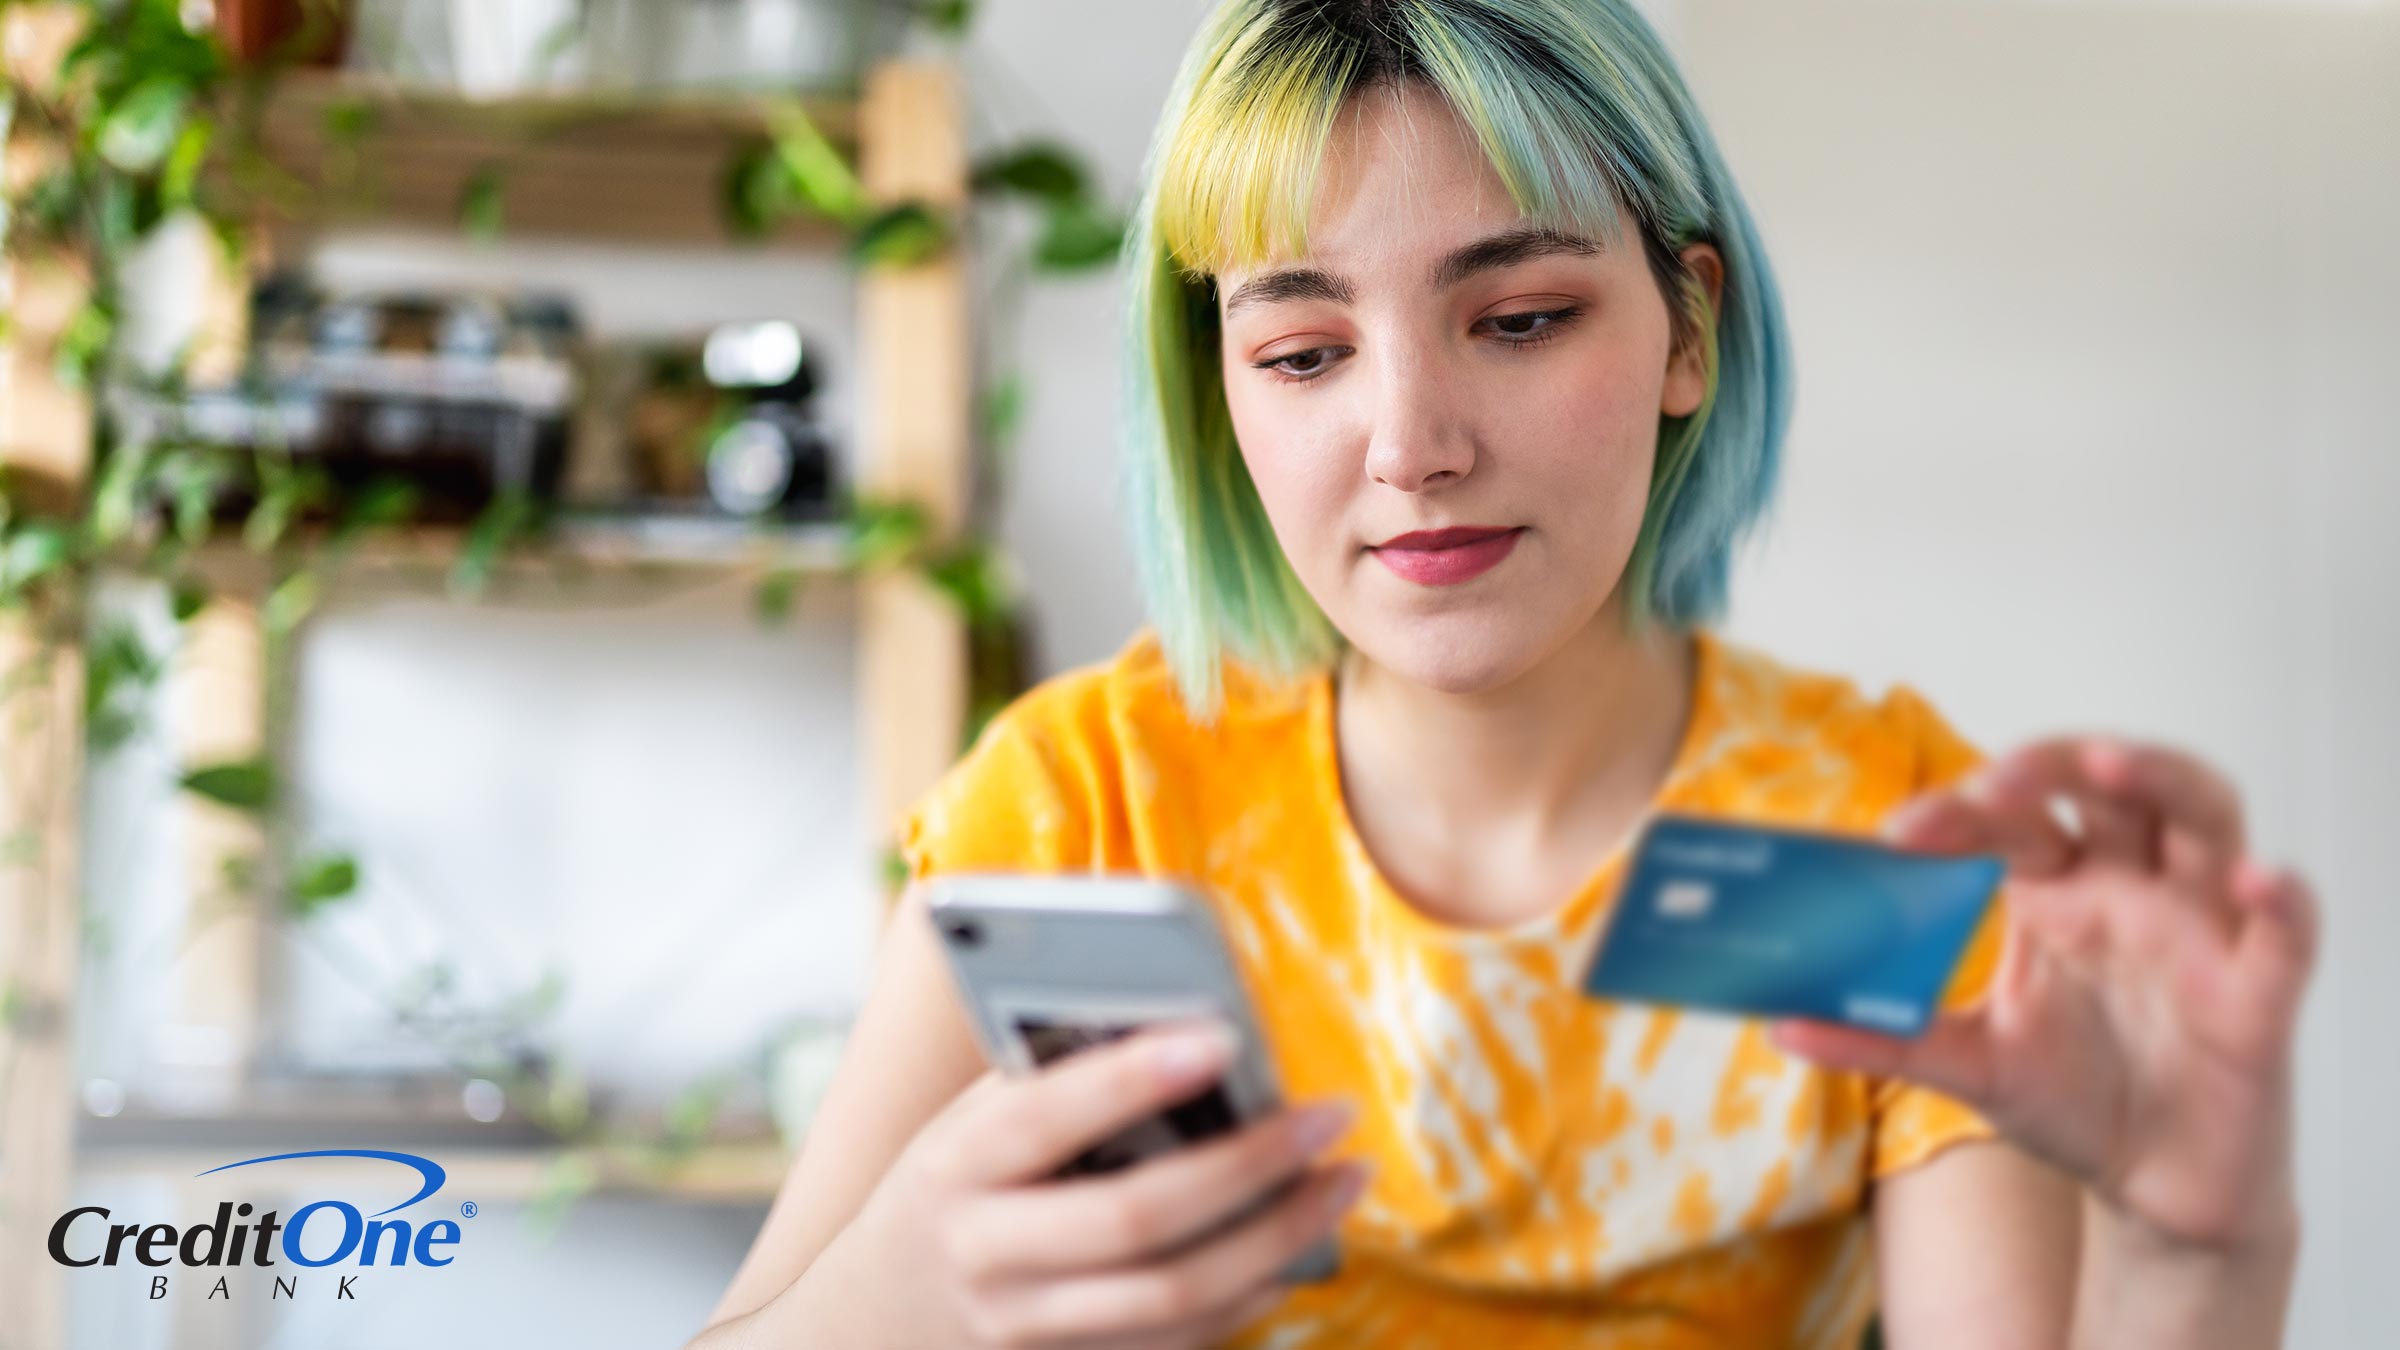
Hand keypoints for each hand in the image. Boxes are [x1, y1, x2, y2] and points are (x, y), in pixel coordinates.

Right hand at [839, 1019, 1366, 1347]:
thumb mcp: (966, 1124)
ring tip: (1345, 1178)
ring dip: (1278, 1237)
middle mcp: (984, 1253)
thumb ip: (1050, 1083)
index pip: (1045, 1117)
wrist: (870, 1323)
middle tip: (1331, 1115)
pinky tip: (1300, 1246)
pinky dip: (1251, 1293)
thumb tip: (1184, 1023)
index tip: (1221, 1035)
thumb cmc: (949, 1187)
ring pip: (1174, 1296)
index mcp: (953, 1166)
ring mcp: (1027, 1329)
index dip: (1131, 1077)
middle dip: (1247, 1164)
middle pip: (1134, 1219)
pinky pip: (1180, 1343)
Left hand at [1770, 736, 2319, 1252]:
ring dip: (2160, 777)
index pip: (2010, 820)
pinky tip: (2253, 881)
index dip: (1959, 811)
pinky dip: (2280, 896)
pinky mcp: (2260, 989)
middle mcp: (2132, 887)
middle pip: (2106, 786)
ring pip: (2204, 813)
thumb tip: (1780, 1024)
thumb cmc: (2074, 1099)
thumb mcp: (1969, 1068)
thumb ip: (1883, 1041)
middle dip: (2048, 765)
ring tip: (2110, 765)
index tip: (1896, 836)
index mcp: (2058, 890)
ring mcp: (2201, 927)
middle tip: (1990, 786)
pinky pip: (2287, 928)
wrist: (2153, 1187)